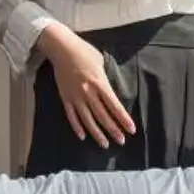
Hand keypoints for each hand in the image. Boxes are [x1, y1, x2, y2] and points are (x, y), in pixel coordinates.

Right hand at [38, 24, 134, 148]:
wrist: (62, 49)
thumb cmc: (84, 52)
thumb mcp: (101, 63)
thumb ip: (106, 79)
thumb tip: (112, 91)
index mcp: (100, 83)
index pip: (114, 106)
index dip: (124, 119)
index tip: (131, 130)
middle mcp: (88, 93)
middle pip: (103, 116)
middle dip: (113, 129)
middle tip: (121, 141)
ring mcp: (76, 97)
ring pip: (88, 120)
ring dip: (97, 133)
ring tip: (105, 144)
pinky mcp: (65, 98)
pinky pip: (71, 116)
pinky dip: (77, 127)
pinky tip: (83, 136)